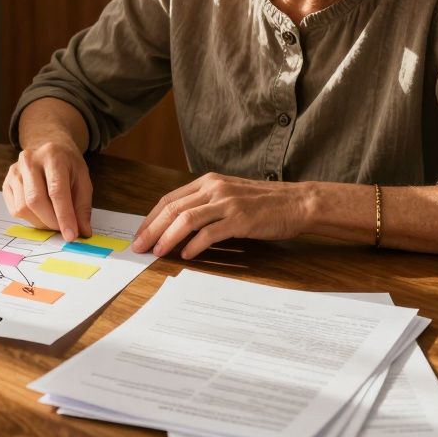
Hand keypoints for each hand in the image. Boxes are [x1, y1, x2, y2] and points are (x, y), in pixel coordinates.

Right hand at [2, 139, 92, 240]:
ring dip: (40, 222)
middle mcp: (29, 161)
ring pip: (23, 208)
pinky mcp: (6, 183)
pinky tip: (40, 213)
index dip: (64, 216)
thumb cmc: (68, 166)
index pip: (56, 191)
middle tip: (63, 230)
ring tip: (53, 220)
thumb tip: (83, 232)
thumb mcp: (83, 180)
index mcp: (53, 156)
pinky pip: (14, 210)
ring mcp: (14, 171)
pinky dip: (30, 219)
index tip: (71, 235)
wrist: (49, 148)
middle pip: (35, 200)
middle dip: (51, 222)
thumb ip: (82, 206)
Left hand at [131, 173, 316, 258]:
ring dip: (168, 237)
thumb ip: (206, 206)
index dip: (151, 218)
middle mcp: (214, 188)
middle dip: (151, 229)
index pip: (170, 198)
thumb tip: (177, 228)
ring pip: (186, 219)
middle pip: (173, 208)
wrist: (298, 202)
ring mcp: (227, 202)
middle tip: (139, 247)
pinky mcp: (241, 219)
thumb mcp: (229, 196)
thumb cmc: (264, 204)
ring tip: (158, 252)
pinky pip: (210, 233)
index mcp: (209, 181)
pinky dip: (194, 245)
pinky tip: (187, 255)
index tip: (140, 234)